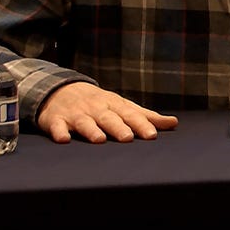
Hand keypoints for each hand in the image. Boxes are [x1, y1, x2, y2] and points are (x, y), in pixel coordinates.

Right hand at [38, 81, 178, 142]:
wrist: (60, 90)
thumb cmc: (99, 103)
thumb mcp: (122, 106)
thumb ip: (147, 116)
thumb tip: (174, 123)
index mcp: (114, 105)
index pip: (130, 115)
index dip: (141, 125)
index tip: (152, 135)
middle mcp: (96, 108)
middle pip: (109, 118)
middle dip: (118, 127)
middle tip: (128, 138)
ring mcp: (76, 114)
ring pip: (84, 122)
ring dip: (92, 130)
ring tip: (99, 139)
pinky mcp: (56, 120)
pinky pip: (57, 127)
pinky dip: (59, 132)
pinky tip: (63, 140)